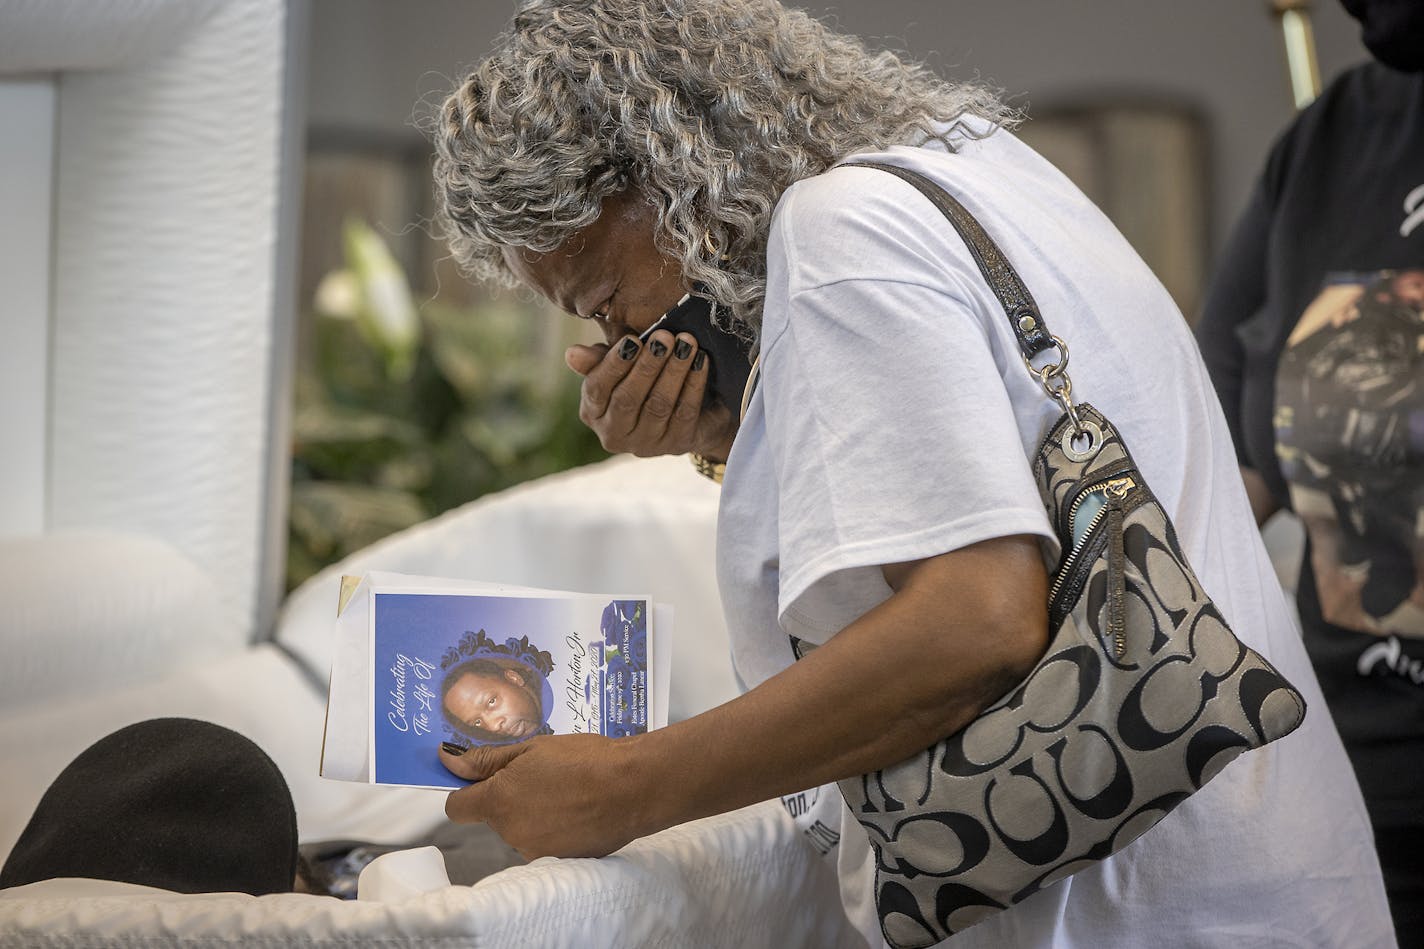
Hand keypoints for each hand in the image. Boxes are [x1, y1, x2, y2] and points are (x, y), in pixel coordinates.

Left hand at [440, 734, 654, 859]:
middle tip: (542, 773)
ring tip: (567, 790)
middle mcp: (510, 832)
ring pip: (521, 828)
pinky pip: (545, 840)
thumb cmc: (586, 760)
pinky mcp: (558, 860)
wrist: (633, 788)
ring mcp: (535, 850)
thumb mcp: (533, 748)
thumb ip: (486, 759)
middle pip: (494, 815)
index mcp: (499, 800)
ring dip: (534, 812)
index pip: (457, 806)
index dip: (466, 790)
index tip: (482, 777)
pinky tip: (578, 809)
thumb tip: (447, 760)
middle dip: (510, 796)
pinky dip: (555, 826)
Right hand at [566, 330, 736, 460]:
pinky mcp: (676, 444)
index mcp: (593, 414)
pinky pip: (685, 411)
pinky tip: (701, 361)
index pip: (597, 390)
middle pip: (628, 399)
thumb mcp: (620, 366)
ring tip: (686, 343)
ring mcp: (647, 444)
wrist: (690, 410)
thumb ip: (597, 360)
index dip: (614, 364)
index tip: (633, 340)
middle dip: (648, 365)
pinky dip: (694, 384)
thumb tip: (572, 354)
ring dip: (674, 370)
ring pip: (658, 405)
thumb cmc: (643, 380)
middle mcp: (615, 435)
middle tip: (664, 337)